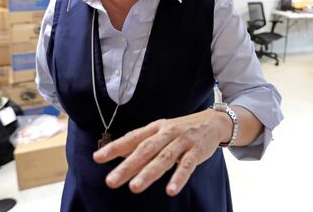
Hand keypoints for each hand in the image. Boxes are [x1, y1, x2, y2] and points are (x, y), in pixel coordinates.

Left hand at [93, 109, 230, 195]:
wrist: (214, 121)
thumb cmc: (182, 129)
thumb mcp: (161, 131)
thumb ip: (142, 142)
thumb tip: (117, 152)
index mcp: (156, 128)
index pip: (133, 137)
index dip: (115, 147)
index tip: (98, 158)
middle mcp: (167, 133)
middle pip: (146, 149)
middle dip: (128, 166)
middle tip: (111, 181)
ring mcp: (183, 141)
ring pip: (164, 158)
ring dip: (149, 173)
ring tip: (134, 188)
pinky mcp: (197, 151)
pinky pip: (188, 165)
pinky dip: (179, 177)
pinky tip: (170, 190)